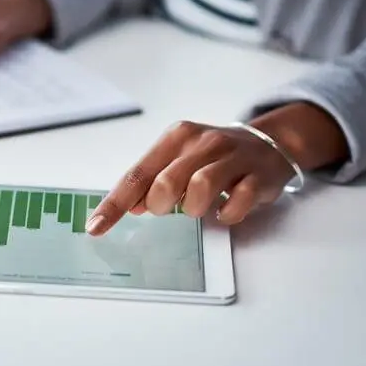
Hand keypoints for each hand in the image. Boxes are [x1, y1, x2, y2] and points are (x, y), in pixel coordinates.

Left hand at [85, 103, 349, 233]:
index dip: (115, 204)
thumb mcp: (179, 159)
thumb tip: (132, 206)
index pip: (137, 174)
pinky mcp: (259, 176)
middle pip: (166, 181)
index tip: (95, 228)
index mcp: (176, 137)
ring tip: (198, 208)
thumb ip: (153, 180)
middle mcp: (203, 142)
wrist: (271, 142)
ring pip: (201, 188)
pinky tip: (224, 210)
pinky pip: (237, 203)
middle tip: (165, 209)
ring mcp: (233, 157)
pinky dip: (226, 214)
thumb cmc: (214, 156)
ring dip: (193, 208)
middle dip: (159, 204)